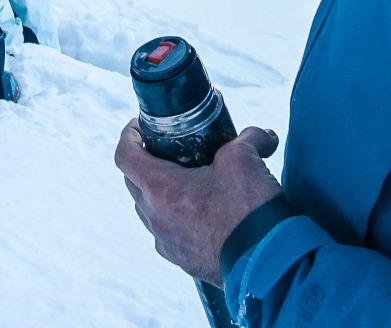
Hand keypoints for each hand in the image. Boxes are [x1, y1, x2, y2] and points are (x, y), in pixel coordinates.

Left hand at [115, 121, 284, 285]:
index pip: (125, 156)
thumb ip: (247, 139)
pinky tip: (202, 211)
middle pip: (133, 183)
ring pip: (150, 210)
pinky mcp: (184, 261)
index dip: (129, 135)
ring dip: (161, 192)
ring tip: (188, 180)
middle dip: (145, 161)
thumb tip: (262, 135)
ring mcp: (168, 243)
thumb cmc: (247, 212)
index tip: (140, 126)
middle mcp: (156, 218)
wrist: (265, 263)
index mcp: (161, 189)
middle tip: (167, 149)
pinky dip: (177, 218)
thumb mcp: (244, 159)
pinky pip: (169, 233)